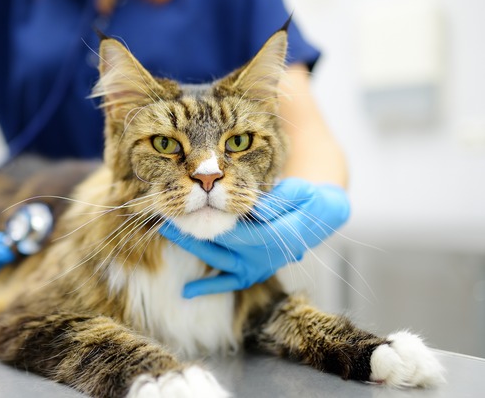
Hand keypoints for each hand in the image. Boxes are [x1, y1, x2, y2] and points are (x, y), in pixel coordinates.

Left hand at [159, 178, 349, 297]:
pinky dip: (207, 287)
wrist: (319, 219)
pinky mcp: (253, 273)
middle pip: (221, 244)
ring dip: (192, 247)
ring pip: (219, 260)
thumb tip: (255, 208)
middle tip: (166, 219)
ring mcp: (258, 268)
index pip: (237, 231)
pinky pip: (228, 283)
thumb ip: (279, 200)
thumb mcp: (300, 192)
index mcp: (275, 237)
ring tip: (167, 233)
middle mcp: (264, 257)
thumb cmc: (307, 200)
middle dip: (191, 232)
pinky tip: (185, 292)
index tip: (188, 209)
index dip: (211, 221)